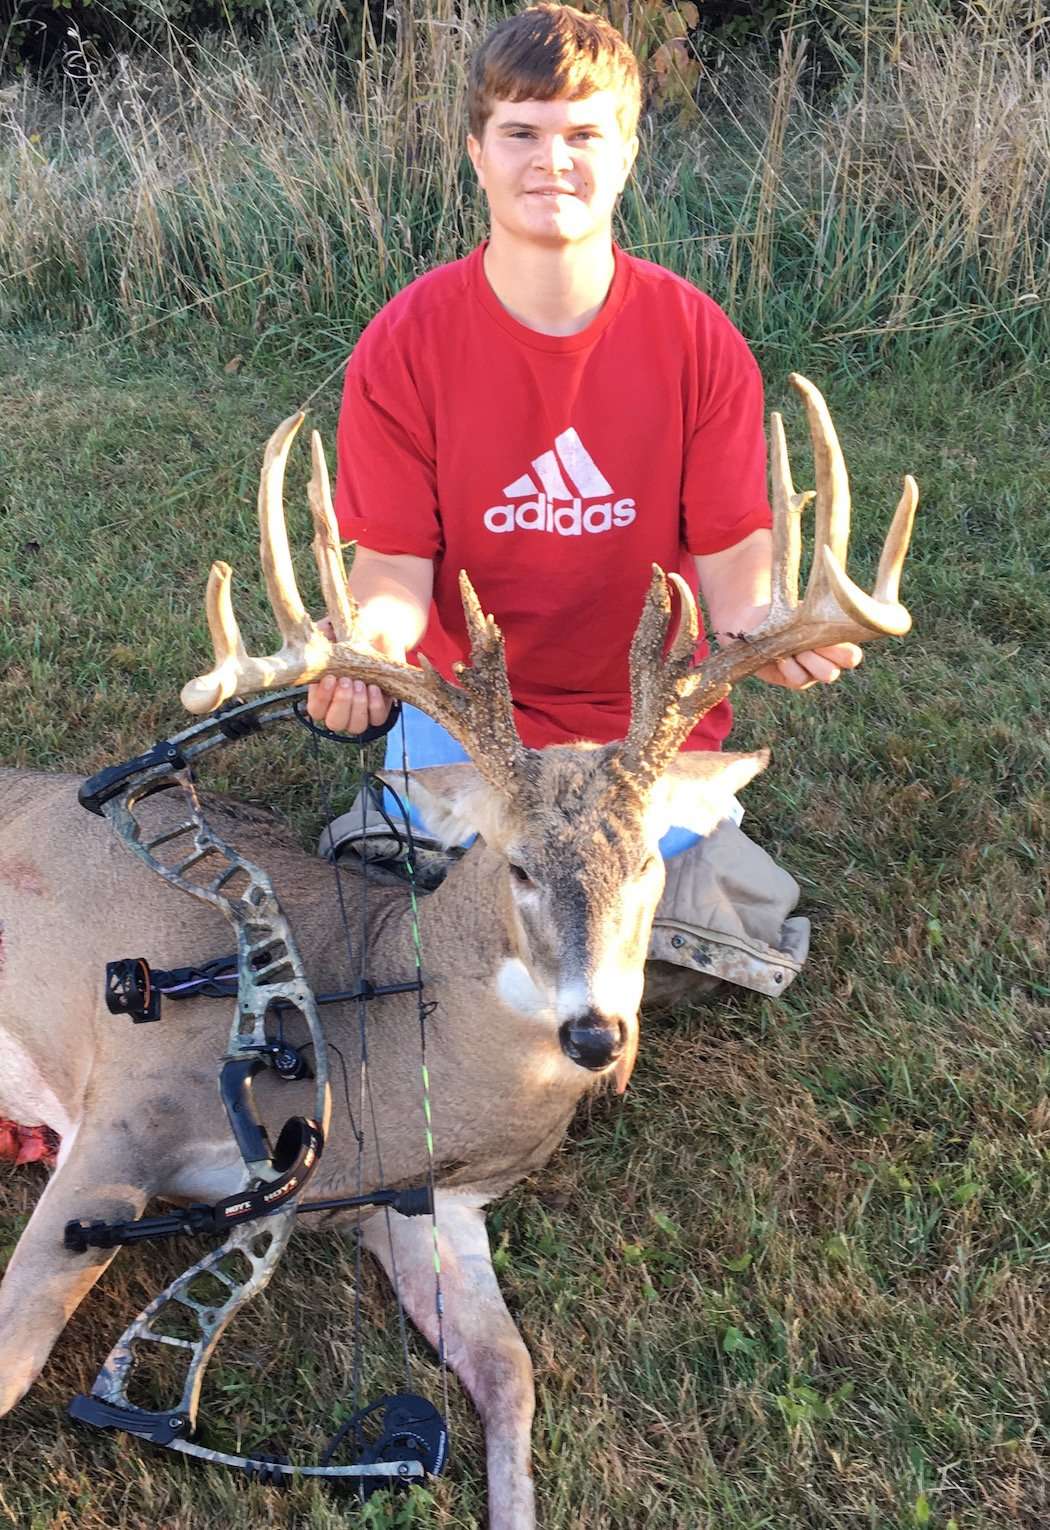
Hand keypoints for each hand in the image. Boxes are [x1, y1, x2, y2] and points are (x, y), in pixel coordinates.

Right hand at [305, 618, 401, 732]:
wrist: (379, 631)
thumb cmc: (350, 632)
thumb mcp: (333, 629)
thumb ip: (322, 635)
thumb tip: (319, 638)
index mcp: (322, 692)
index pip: (315, 709)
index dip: (321, 699)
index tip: (329, 678)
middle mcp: (339, 706)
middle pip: (334, 723)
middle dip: (341, 703)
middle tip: (347, 681)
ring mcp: (360, 710)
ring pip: (356, 725)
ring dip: (358, 706)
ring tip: (362, 683)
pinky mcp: (380, 707)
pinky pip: (378, 718)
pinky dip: (376, 705)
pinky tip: (375, 687)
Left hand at [715, 605, 861, 689]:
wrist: (754, 622)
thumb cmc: (783, 611)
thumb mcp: (804, 609)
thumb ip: (820, 614)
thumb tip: (838, 606)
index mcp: (837, 640)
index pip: (854, 652)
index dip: (847, 647)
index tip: (830, 634)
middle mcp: (829, 658)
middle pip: (845, 663)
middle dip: (829, 652)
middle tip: (811, 641)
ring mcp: (812, 671)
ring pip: (827, 673)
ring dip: (810, 659)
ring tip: (795, 647)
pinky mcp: (794, 680)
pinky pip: (800, 679)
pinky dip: (790, 667)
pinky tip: (781, 657)